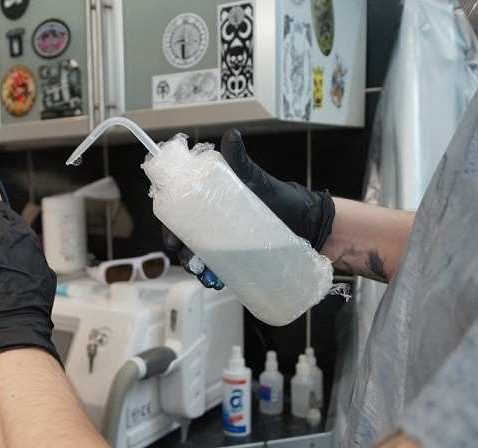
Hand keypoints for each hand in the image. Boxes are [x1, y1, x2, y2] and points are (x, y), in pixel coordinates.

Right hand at [164, 129, 335, 288]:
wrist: (308, 223)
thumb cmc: (278, 197)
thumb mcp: (256, 179)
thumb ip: (240, 160)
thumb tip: (231, 135)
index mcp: (206, 200)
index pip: (177, 212)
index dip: (169, 227)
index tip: (172, 239)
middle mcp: (209, 221)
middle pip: (183, 239)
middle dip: (182, 254)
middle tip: (191, 263)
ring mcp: (220, 241)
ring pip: (197, 257)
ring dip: (196, 269)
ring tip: (207, 277)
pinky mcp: (233, 258)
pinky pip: (215, 269)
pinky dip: (212, 277)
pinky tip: (216, 282)